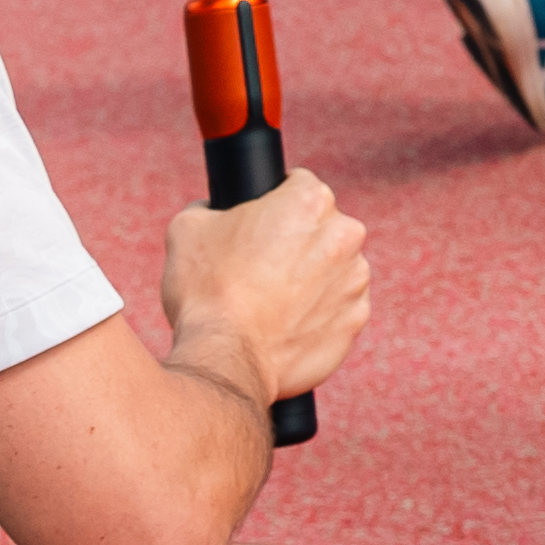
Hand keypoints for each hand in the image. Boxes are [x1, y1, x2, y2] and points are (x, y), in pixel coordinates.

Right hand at [163, 172, 367, 413]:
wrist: (226, 358)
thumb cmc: (206, 290)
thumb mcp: (188, 228)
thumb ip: (209, 207)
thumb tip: (212, 210)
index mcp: (311, 200)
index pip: (297, 186)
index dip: (274, 204)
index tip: (259, 226)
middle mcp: (345, 234)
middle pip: (320, 228)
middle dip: (295, 242)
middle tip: (258, 269)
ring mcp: (356, 280)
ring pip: (332, 269)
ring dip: (309, 279)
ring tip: (269, 302)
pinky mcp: (356, 320)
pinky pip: (337, 309)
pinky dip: (316, 315)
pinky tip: (284, 326)